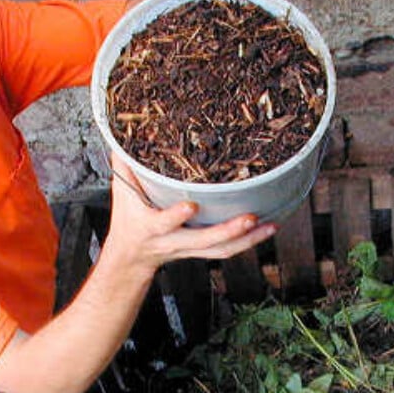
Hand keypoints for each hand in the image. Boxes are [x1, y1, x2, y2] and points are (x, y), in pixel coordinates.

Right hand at [102, 153, 276, 274]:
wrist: (131, 258)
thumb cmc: (128, 219)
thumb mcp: (122, 192)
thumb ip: (125, 164)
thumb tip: (124, 135)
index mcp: (151, 227)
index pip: (163, 223)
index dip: (176, 217)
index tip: (191, 206)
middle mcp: (173, 241)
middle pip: (204, 241)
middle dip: (229, 231)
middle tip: (251, 218)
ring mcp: (189, 249)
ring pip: (221, 250)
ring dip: (248, 240)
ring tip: (271, 226)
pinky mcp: (201, 251)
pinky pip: (227, 249)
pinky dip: (249, 241)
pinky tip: (268, 229)